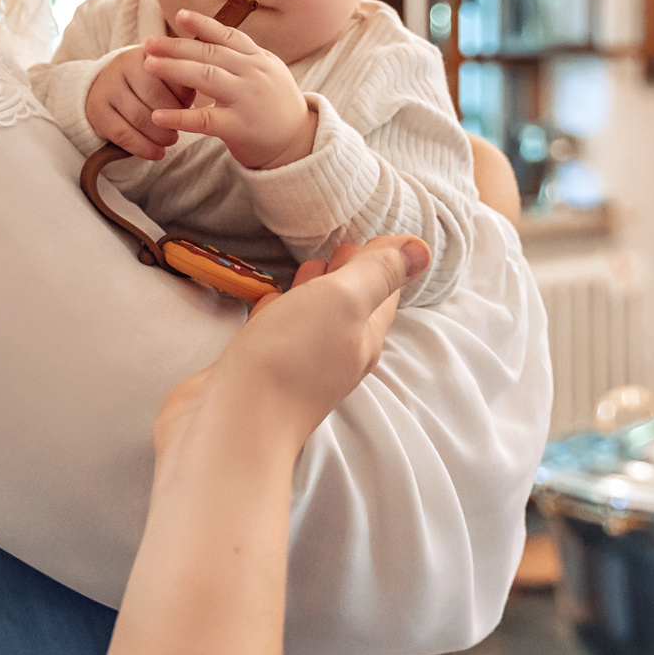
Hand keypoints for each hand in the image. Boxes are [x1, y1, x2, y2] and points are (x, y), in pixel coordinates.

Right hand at [83, 44, 184, 159]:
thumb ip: (186, 78)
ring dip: (160, 135)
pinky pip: (122, 132)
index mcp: (147, 52)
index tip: (192, 110)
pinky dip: (142, 147)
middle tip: (182, 130)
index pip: (174, 76)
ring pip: (140, 117)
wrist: (106, 89)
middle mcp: (123, 64)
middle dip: (174, 118)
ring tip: (171, 141)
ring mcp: (107, 86)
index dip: (186, 97)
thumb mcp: (165, 73)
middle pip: (156, 96)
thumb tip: (213, 93)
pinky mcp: (96, 109)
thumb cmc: (147, 84)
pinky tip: (156, 154)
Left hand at [141, 9, 316, 169]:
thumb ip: (241, 57)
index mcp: (258, 59)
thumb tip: (208, 37)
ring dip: (173, 69)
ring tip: (148, 66)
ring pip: (206, 77)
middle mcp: (253, 74)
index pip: (228, 35)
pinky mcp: (239, 127)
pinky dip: (179, 116)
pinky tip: (157, 116)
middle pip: (210, 53)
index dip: (204, 24)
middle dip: (177, 46)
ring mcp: (246, 99)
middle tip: (149, 43)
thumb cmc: (275, 106)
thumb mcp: (266, 73)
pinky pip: (204, 120)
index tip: (180, 15)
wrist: (300, 142)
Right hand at [206, 237, 425, 435]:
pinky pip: (277, 332)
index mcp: (366, 336)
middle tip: (341, 246)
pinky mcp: (260, 368)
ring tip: (308, 267)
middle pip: (350, 305)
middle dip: (348, 275)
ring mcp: (297, 363)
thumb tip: (421, 248)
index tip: (367, 233)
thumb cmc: (292, 356)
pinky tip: (268, 302)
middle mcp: (337, 353)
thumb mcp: (344, 299)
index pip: (385, 291)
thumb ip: (379, 272)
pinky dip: (278, 312)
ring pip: (312, 318)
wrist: (232, 421)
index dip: (380, 260)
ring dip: (313, 292)